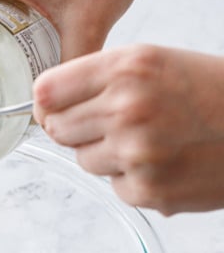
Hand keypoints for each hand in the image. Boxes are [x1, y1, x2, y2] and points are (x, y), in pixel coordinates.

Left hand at [33, 45, 223, 213]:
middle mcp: (127, 109)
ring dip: (107, 155)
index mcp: (127, 68)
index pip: (47, 92)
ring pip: (84, 160)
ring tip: (150, 140)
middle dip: (77, 129)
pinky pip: (114, 186)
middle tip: (113, 124)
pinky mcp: (146, 191)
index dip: (48, 103)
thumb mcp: (155, 61)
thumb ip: (100, 78)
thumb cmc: (210, 92)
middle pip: (58, 129)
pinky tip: (166, 162)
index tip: (55, 108)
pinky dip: (134, 178)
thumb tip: (44, 107)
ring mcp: (135, 153)